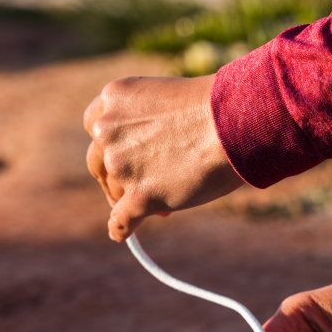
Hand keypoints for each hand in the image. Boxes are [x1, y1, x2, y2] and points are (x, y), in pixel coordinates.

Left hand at [83, 74, 243, 240]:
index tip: (125, 156)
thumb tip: (154, 158)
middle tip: (140, 185)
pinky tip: (123, 234)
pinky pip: (122, 220)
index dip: (112, 145)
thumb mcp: (169, 99)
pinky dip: (121, 228)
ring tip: (164, 205)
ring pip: (116, 191)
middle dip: (118, 176)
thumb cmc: (218, 107)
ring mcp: (121, 165)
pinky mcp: (140, 196)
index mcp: (114, 98)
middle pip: (101, 163)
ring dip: (132, 198)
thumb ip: (149, 122)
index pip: (96, 128)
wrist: (236, 122)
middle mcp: (108, 130)